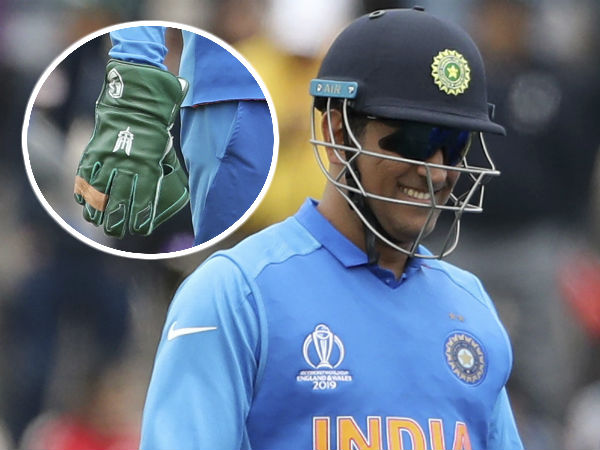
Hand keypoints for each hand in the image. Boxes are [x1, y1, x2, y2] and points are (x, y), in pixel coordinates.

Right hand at [74, 59, 189, 237]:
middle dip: (116, 220)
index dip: (140, 218)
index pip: (144, 200)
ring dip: (96, 210)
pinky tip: (81, 201)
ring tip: (95, 222)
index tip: (139, 230)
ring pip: (99, 191)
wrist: (136, 97)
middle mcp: (129, 165)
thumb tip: (178, 185)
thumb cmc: (156, 123)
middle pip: (120, 202)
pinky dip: (82, 188)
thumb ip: (164, 166)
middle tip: (115, 232)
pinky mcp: (94, 150)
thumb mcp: (165, 146)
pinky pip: (85, 174)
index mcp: (150, 166)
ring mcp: (109, 157)